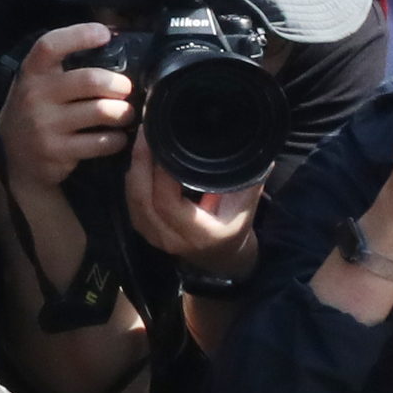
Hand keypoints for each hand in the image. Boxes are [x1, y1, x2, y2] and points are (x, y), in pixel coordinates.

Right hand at [0, 24, 137, 192]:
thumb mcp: (37, 86)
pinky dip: (117, 139)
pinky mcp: (56, 152)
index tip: (104, 34)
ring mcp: (44, 126)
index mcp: (31, 73)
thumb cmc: (35, 113)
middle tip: (126, 89)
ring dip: (123, 113)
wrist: (14, 160)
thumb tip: (110, 47)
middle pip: (90, 80)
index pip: (51, 45)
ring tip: (125, 114)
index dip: (79, 34)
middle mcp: (35, 96)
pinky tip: (116, 138)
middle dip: (119, 84)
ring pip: (101, 111)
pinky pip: (102, 142)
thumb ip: (63, 69)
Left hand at [121, 137, 263, 273]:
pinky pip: (132, 202)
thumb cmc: (234, 230)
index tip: (166, 145)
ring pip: (133, 199)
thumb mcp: (247, 208)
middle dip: (140, 163)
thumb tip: (261, 152)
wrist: (221, 259)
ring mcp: (153, 236)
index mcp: (196, 233)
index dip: (162, 173)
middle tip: (146, 134)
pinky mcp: (144, 229)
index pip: (168, 202)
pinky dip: (134, 179)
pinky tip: (140, 161)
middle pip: (143, 198)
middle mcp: (170, 237)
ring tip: (142, 142)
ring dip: (135, 169)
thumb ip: (249, 181)